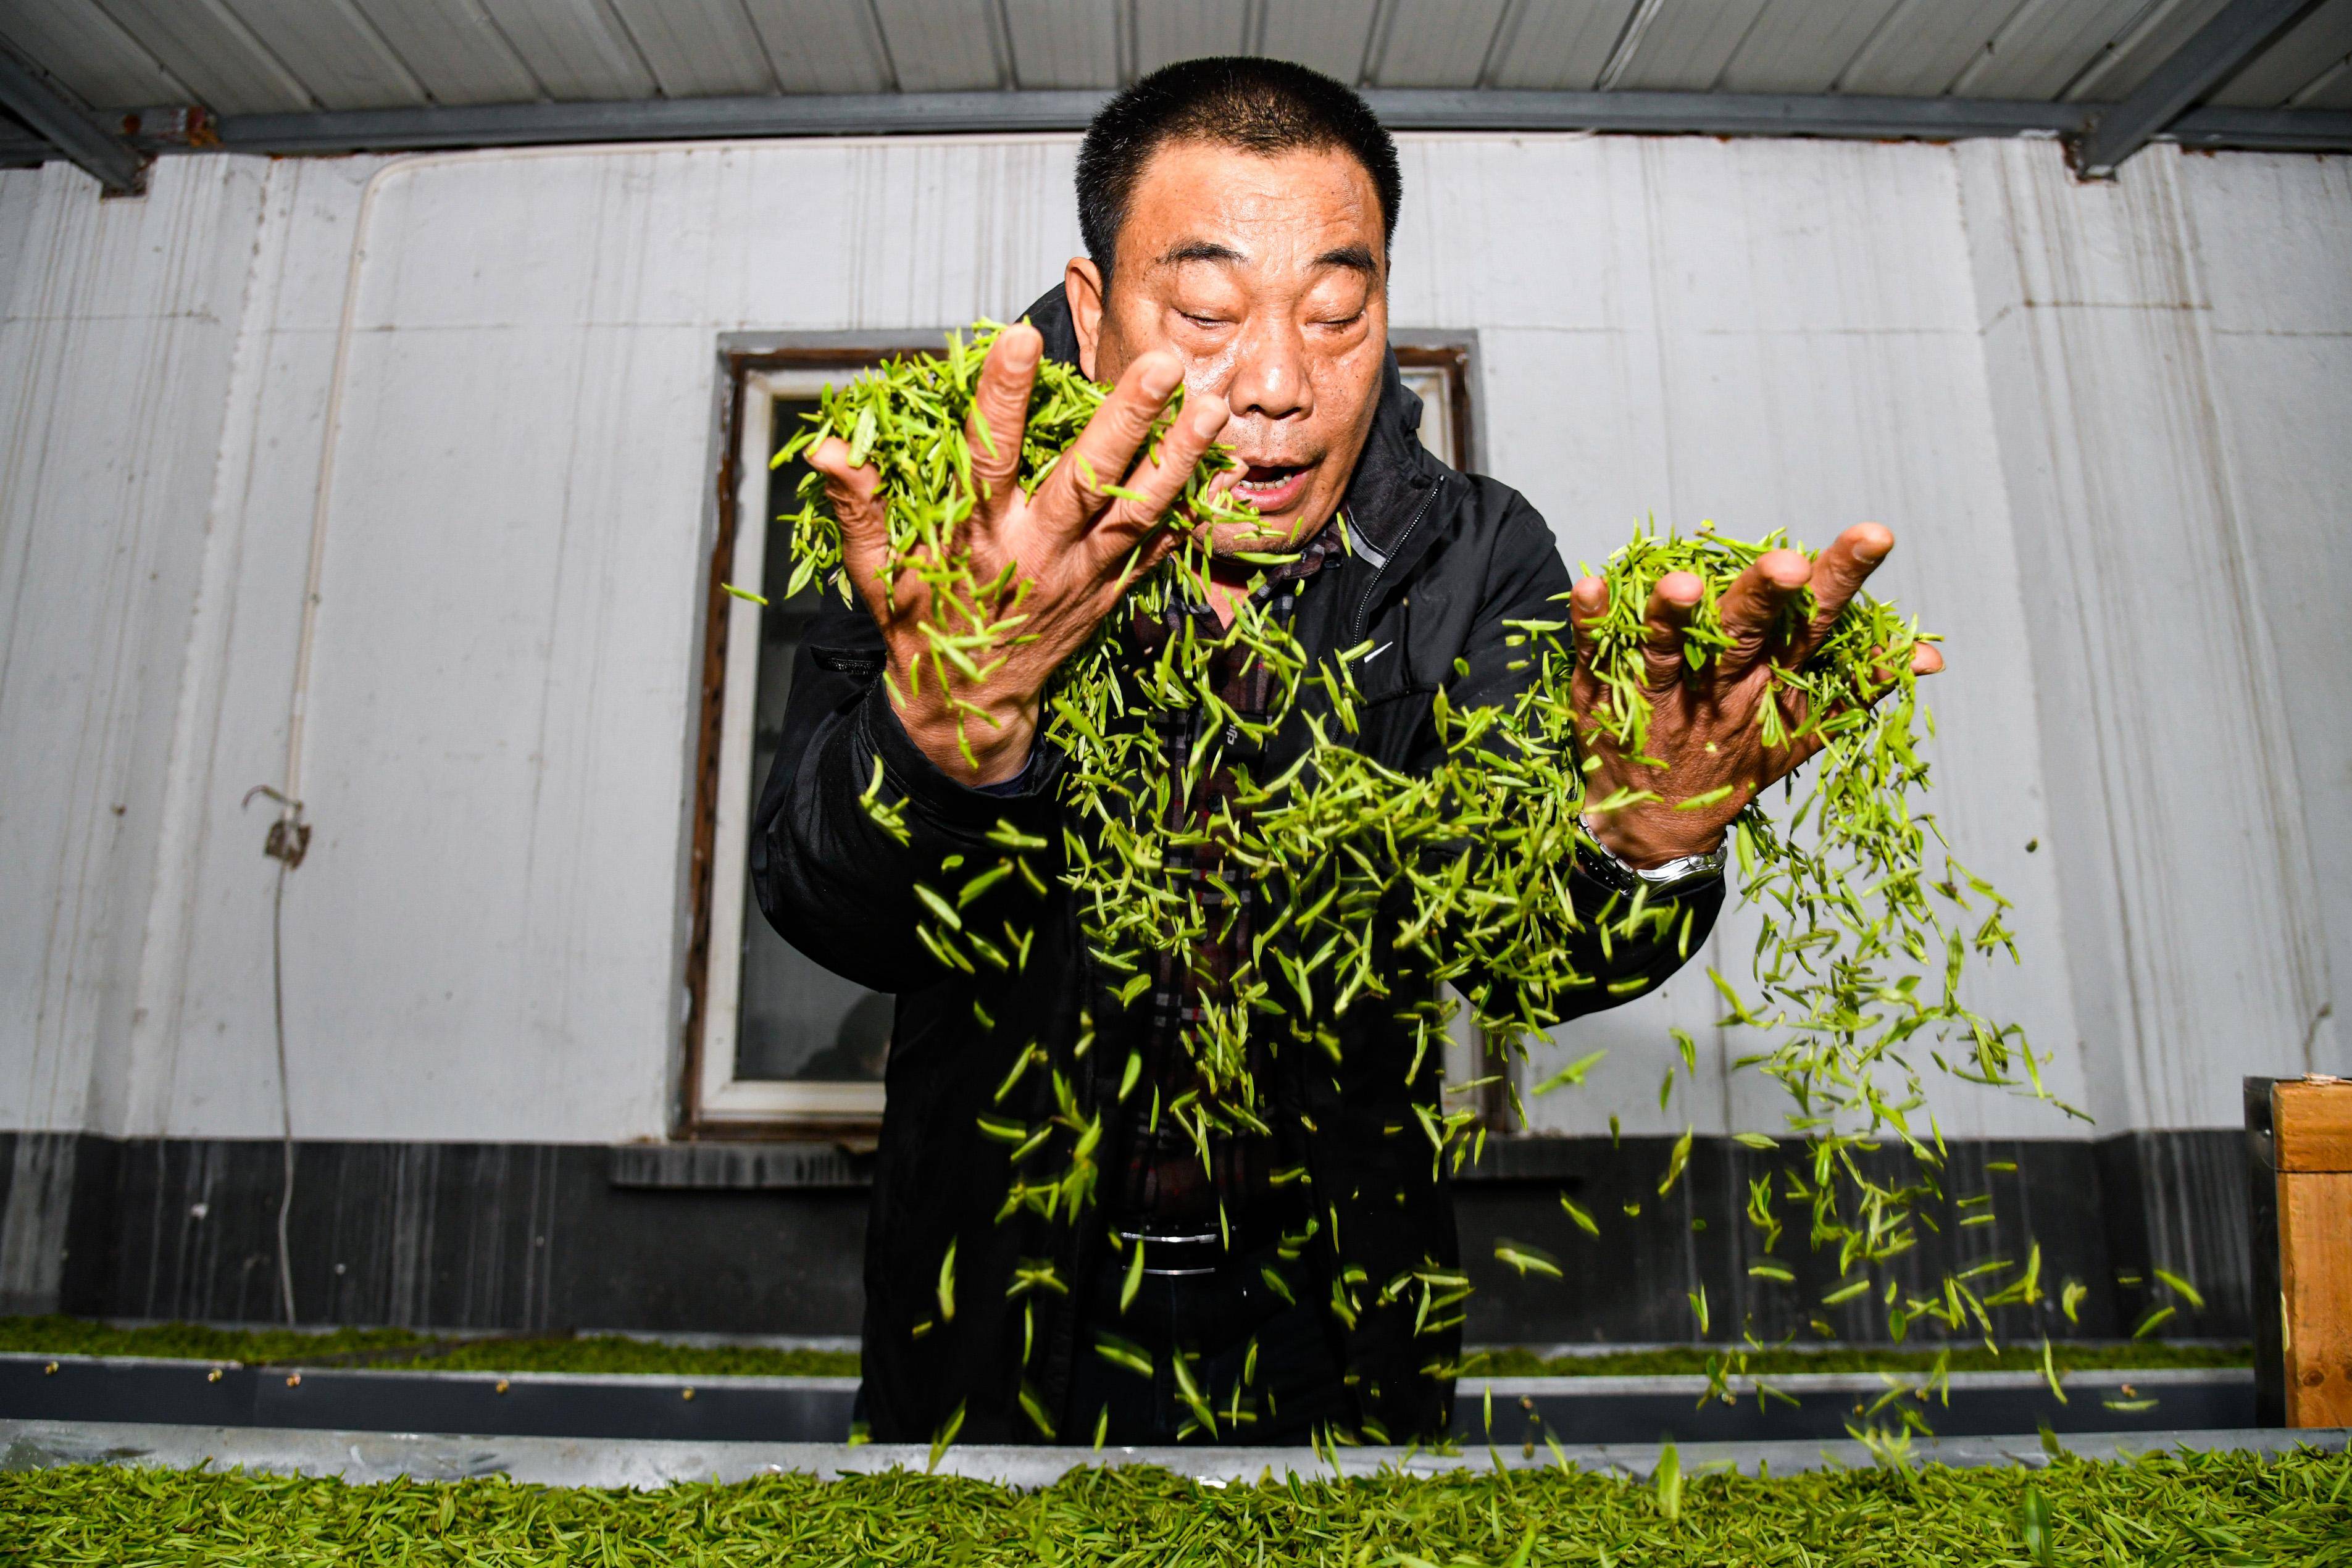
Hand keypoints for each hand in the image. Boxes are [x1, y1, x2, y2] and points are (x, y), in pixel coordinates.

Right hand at [808, 323, 1229, 782]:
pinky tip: (1223, 470)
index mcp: (976, 539)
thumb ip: (858, 508)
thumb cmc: (918, 625)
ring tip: (1214, 408)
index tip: (1022, 337)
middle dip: (1126, 422)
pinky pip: (1157, 551)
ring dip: (1178, 460)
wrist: (969, 710)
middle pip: (1087, 481)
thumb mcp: (875, 574)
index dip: (1003, 399)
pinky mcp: (1108, 594)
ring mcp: (1082, 577)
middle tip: (1163, 366)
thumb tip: (832, 448)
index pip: (989, 458)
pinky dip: (1192, 513)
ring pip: (1138, 513)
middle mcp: (1036, 554)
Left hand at [1567, 523, 1945, 868]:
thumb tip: (1930, 658)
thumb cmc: (1731, 764)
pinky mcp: (1604, 695)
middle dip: (1766, 597)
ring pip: (1668, 650)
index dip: (1842, 579)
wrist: (1651, 828)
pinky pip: (1595, 655)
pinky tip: (1590, 585)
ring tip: (1681, 585)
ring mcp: (1659, 693)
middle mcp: (1719, 687)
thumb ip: (1859, 689)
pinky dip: (1590, 623)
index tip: (1874, 534)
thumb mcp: (1803, 736)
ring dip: (1673, 616)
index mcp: (1769, 686)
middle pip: (1743, 633)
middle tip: (1789, 566)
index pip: (1813, 624)